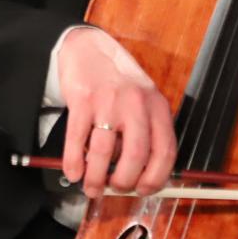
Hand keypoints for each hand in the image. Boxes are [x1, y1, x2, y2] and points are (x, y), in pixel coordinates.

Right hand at [58, 27, 175, 198]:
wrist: (89, 48)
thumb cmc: (117, 80)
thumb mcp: (143, 101)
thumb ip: (145, 131)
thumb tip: (139, 174)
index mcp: (156, 107)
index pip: (164, 151)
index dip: (155, 178)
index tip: (143, 190)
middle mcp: (135, 105)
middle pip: (135, 156)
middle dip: (123, 182)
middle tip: (114, 189)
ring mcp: (108, 102)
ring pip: (103, 152)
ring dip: (95, 178)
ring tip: (91, 188)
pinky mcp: (82, 100)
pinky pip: (76, 139)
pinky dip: (73, 162)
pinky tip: (73, 172)